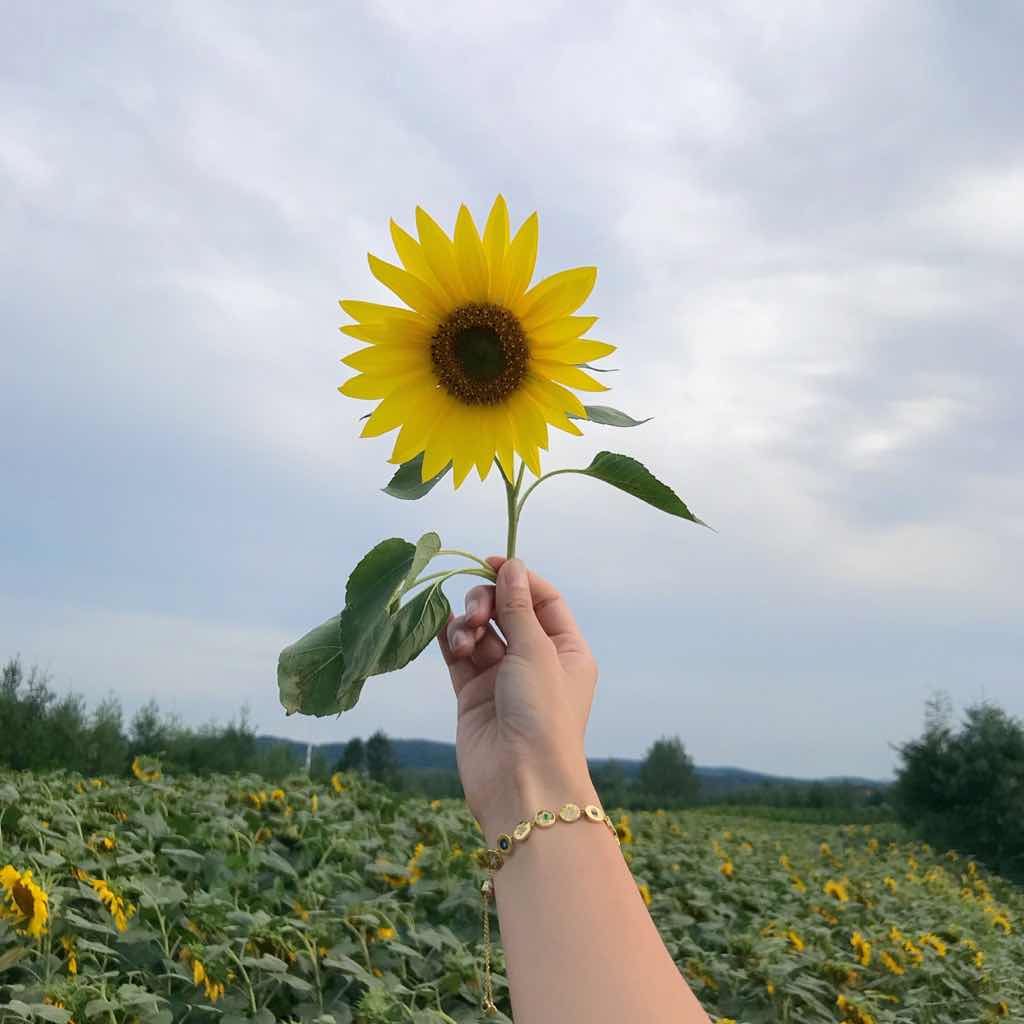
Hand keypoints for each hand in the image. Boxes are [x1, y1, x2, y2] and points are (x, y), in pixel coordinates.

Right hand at [438, 557, 598, 838]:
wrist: (521, 782)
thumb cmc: (543, 714)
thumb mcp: (535, 651)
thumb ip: (518, 606)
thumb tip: (511, 565)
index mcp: (565, 649)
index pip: (542, 599)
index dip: (518, 577)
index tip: (489, 562)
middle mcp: (535, 661)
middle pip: (507, 610)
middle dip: (487, 602)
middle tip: (477, 614)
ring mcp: (502, 678)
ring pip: (479, 632)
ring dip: (468, 625)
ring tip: (465, 640)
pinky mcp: (472, 695)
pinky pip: (458, 656)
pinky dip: (449, 640)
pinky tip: (441, 630)